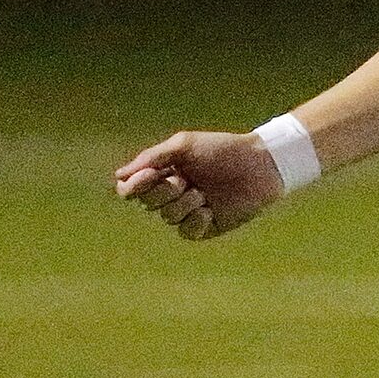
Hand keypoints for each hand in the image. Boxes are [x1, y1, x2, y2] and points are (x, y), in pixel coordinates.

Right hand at [112, 130, 283, 240]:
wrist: (260, 164)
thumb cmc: (223, 149)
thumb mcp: (183, 146)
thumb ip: (151, 158)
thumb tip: (118, 176)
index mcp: (165, 173)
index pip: (133, 187)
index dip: (134, 187)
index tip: (148, 176)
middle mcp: (173, 193)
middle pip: (148, 203)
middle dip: (164, 191)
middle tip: (185, 180)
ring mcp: (190, 211)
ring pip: (168, 217)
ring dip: (184, 203)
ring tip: (203, 192)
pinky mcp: (206, 227)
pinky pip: (187, 231)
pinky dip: (195, 220)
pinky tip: (209, 209)